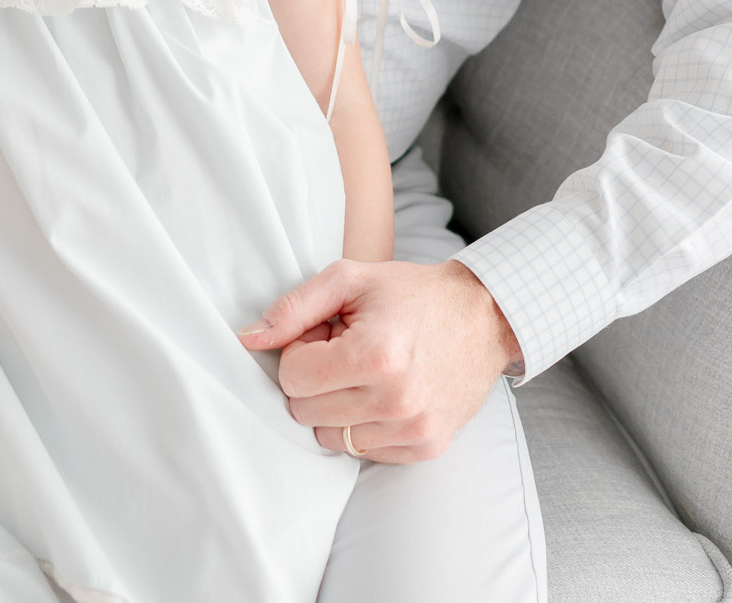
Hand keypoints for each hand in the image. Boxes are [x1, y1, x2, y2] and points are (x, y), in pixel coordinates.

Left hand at [238, 259, 521, 462]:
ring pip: (330, 439)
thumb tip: (247, 340)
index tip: (328, 335)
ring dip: (336, 407)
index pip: (292, 378)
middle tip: (346, 353)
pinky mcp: (426, 447)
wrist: (484, 318)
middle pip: (305, 412)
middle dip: (315, 381)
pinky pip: (363, 452)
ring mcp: (414, 429)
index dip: (301, 352)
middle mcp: (396, 400)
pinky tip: (383, 395)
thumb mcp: (349, 280)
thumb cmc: (411, 294)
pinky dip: (362, 426)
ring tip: (366, 374)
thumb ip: (293, 309)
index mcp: (374, 355)